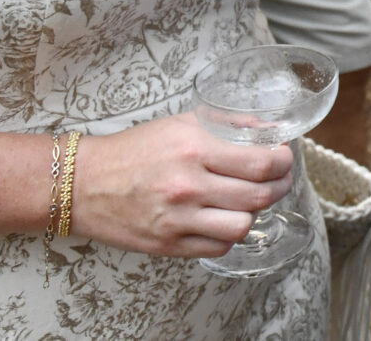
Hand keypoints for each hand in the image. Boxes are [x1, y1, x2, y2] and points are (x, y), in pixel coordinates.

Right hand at [66, 114, 293, 257]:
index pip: (260, 162)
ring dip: (254, 213)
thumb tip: (270, 130)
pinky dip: (229, 234)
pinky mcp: (168, 245)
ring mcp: (178, 220)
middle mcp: (188, 186)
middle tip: (280, 178)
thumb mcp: (181, 123)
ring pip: (242, 226)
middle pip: (258, 196)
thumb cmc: (135, 150)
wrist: (85, 183)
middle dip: (279, 186)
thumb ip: (228, 124)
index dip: (283, 161)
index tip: (285, 157)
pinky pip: (218, 247)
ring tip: (250, 200)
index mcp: (194, 149)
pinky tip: (224, 218)